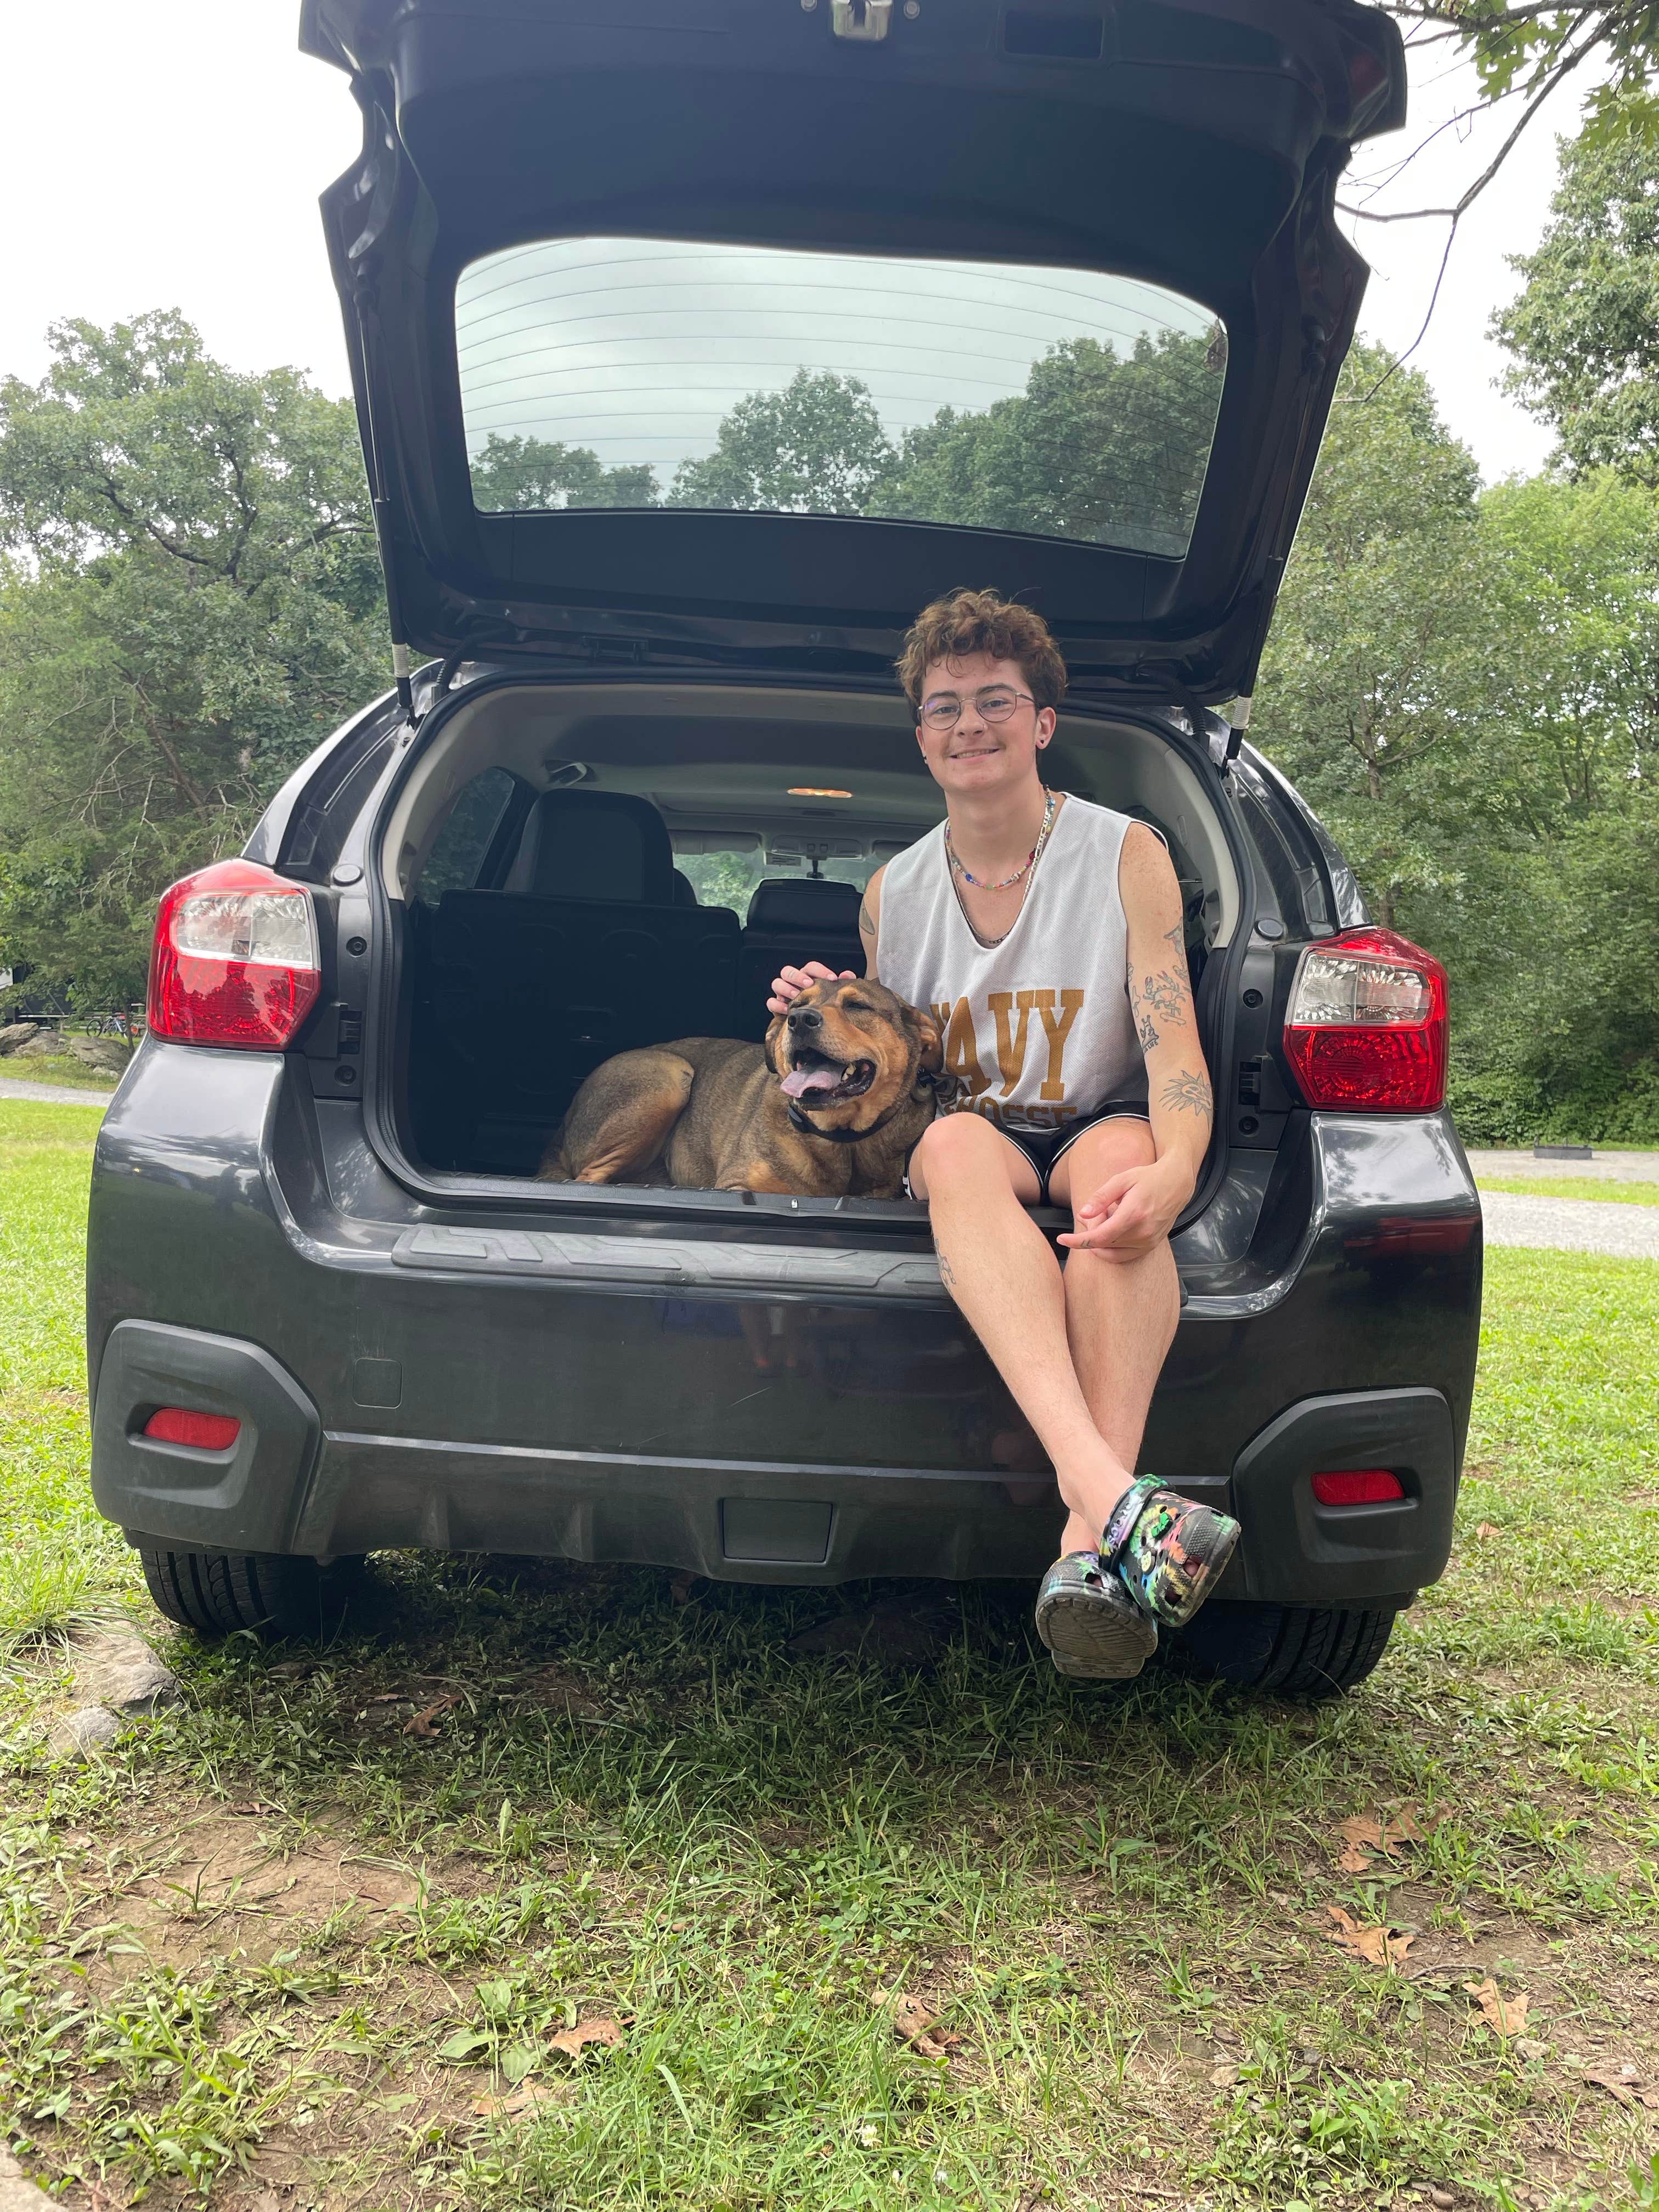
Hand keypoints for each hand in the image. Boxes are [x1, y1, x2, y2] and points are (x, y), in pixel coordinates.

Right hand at [766, 960, 854, 1016]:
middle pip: (788, 971)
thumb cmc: (823, 1005)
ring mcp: (782, 993)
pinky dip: (777, 1005)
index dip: (821, 970)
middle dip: (798, 976)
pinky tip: (788, 1010)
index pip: (810, 967)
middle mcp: (792, 982)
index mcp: (807, 976)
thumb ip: (841, 983)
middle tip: (809, 984)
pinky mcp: (776, 1007)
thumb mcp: (833, 994)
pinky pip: (771, 1002)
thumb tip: (847, 975)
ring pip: (777, 983)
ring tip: (796, 995)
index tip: (832, 978)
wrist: (812, 1024)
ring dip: (786, 988)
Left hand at [1057, 1158, 1191, 1262]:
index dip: (1078, 1240)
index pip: (1099, 1237)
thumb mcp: (1121, 1180)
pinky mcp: (1151, 1246)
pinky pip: (1124, 1255)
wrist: (1177, 1183)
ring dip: (1102, 1238)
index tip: (1061, 1239)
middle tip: (1099, 1211)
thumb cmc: (1148, 1178)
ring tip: (1111, 1215)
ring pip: (1112, 1251)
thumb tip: (1082, 1215)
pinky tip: (1114, 1228)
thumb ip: (1100, 1198)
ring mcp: (1148, 1242)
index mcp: (1133, 1214)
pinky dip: (1111, 1247)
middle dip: (1092, 1231)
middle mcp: (1142, 1232)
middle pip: (1103, 1244)